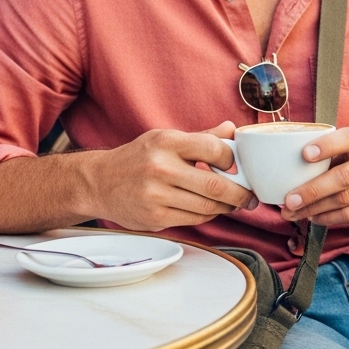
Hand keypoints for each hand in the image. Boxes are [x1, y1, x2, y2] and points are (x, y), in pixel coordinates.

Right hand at [85, 122, 257, 230]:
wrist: (98, 183)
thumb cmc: (137, 158)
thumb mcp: (165, 139)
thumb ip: (201, 137)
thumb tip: (233, 129)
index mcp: (166, 142)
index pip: (214, 149)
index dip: (233, 160)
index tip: (237, 166)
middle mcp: (160, 168)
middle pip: (215, 185)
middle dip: (240, 193)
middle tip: (250, 197)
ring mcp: (156, 195)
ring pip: (207, 207)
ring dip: (226, 207)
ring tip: (233, 204)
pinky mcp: (155, 218)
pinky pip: (194, 220)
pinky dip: (208, 216)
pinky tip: (211, 209)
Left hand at [280, 127, 348, 226]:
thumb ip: (334, 153)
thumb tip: (290, 167)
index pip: (348, 138)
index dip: (327, 146)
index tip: (304, 154)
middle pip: (343, 177)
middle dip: (312, 190)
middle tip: (289, 199)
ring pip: (345, 199)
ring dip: (315, 208)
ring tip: (294, 212)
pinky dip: (330, 218)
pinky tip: (314, 217)